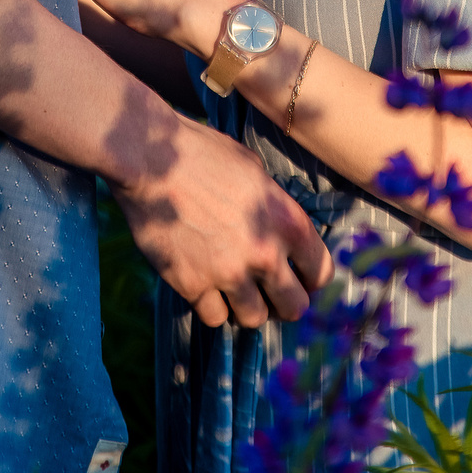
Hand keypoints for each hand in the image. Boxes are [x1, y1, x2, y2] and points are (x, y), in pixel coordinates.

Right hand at [114, 112, 332, 327]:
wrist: (150, 160)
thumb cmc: (202, 153)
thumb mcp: (254, 170)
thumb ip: (273, 207)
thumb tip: (278, 228)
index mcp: (287, 221)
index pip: (321, 272)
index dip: (311, 277)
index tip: (299, 277)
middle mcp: (265, 253)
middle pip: (295, 307)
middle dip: (284, 302)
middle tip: (269, 292)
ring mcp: (228, 273)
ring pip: (254, 319)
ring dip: (247, 307)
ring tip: (236, 290)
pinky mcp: (192, 285)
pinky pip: (214, 317)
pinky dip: (212, 307)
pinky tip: (206, 287)